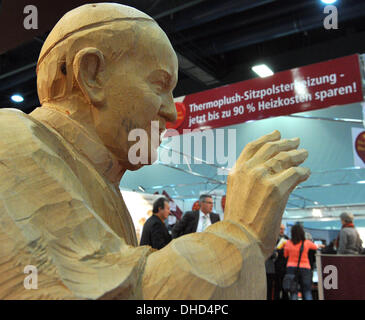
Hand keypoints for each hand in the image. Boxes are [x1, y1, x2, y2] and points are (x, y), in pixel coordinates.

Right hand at [224, 130, 309, 257]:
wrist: (238, 239)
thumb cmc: (238, 223)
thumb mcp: (237, 195)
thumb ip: (248, 181)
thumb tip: (270, 173)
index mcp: (236, 172)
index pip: (253, 147)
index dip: (267, 138)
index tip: (276, 134)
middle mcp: (248, 170)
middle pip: (271, 148)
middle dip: (286, 143)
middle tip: (296, 142)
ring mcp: (262, 177)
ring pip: (285, 158)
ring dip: (298, 155)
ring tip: (304, 154)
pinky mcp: (276, 188)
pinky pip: (295, 173)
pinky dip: (303, 172)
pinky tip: (306, 173)